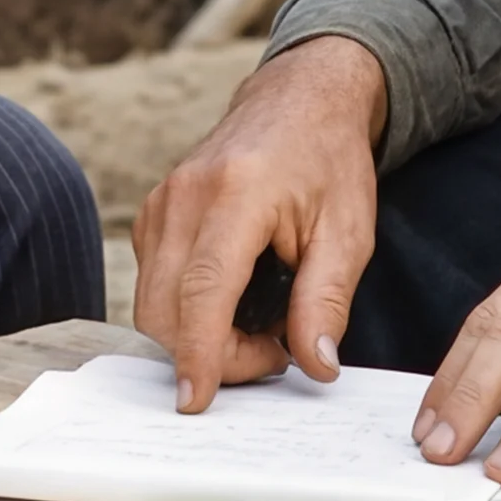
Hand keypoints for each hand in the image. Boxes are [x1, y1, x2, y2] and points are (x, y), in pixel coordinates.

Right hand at [131, 36, 389, 408]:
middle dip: (209, 354)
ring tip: (259, 326)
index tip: (197, 400)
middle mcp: (185, 195)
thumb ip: (328, 301)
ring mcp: (162, 202)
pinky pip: (153, 283)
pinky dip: (185, 312)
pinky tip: (234, 304)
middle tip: (274, 352)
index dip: (199, 353)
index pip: (203, 290)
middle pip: (164, 308)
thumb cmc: (329, 161)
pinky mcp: (154, 214)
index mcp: (237, 193)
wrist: (300, 99)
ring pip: (151, 302)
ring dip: (196, 336)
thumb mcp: (349, 232)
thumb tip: (314, 365)